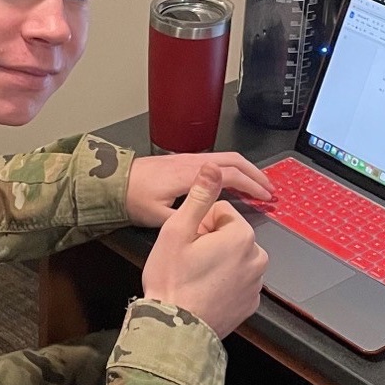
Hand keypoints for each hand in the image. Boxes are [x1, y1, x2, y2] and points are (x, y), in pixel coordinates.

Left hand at [126, 152, 273, 227]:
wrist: (113, 181)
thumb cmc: (133, 197)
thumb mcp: (158, 215)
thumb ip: (185, 219)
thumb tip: (208, 225)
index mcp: (190, 175)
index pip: (231, 176)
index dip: (252, 186)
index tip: (266, 197)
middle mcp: (193, 162)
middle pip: (235, 161)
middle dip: (256, 174)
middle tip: (271, 190)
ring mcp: (189, 159)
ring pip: (227, 159)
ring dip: (246, 170)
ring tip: (259, 185)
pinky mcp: (184, 162)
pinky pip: (217, 161)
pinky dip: (233, 170)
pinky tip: (235, 182)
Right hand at [141, 163, 268, 338]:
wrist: (175, 329)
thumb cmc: (172, 282)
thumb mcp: (178, 231)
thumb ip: (200, 196)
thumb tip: (212, 168)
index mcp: (241, 236)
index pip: (222, 212)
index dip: (199, 224)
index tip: (187, 242)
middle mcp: (257, 258)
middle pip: (231, 235)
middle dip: (212, 243)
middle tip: (188, 261)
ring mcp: (256, 284)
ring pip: (235, 258)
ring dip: (219, 262)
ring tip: (195, 278)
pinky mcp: (251, 304)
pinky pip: (238, 282)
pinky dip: (225, 284)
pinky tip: (205, 291)